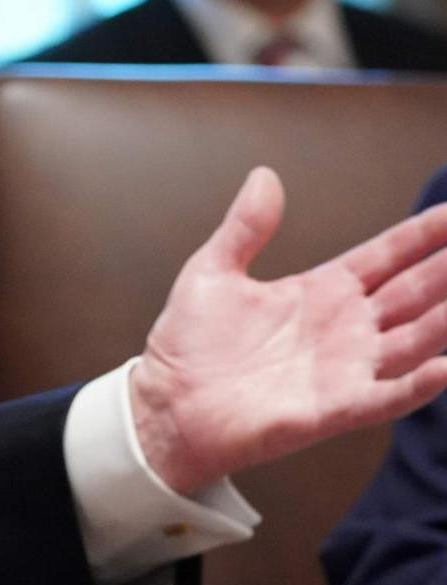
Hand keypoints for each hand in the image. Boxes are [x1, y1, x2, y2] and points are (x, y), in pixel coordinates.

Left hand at [131, 167, 446, 495]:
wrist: (165, 405)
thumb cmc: (188, 343)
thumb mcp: (213, 272)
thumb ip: (245, 227)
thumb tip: (265, 175)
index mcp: (321, 291)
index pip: (386, 256)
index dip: (422, 235)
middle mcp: (345, 328)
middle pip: (414, 292)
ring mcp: (344, 369)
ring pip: (414, 339)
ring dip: (443, 322)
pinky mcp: (333, 410)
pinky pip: (387, 396)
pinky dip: (418, 384)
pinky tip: (443, 367)